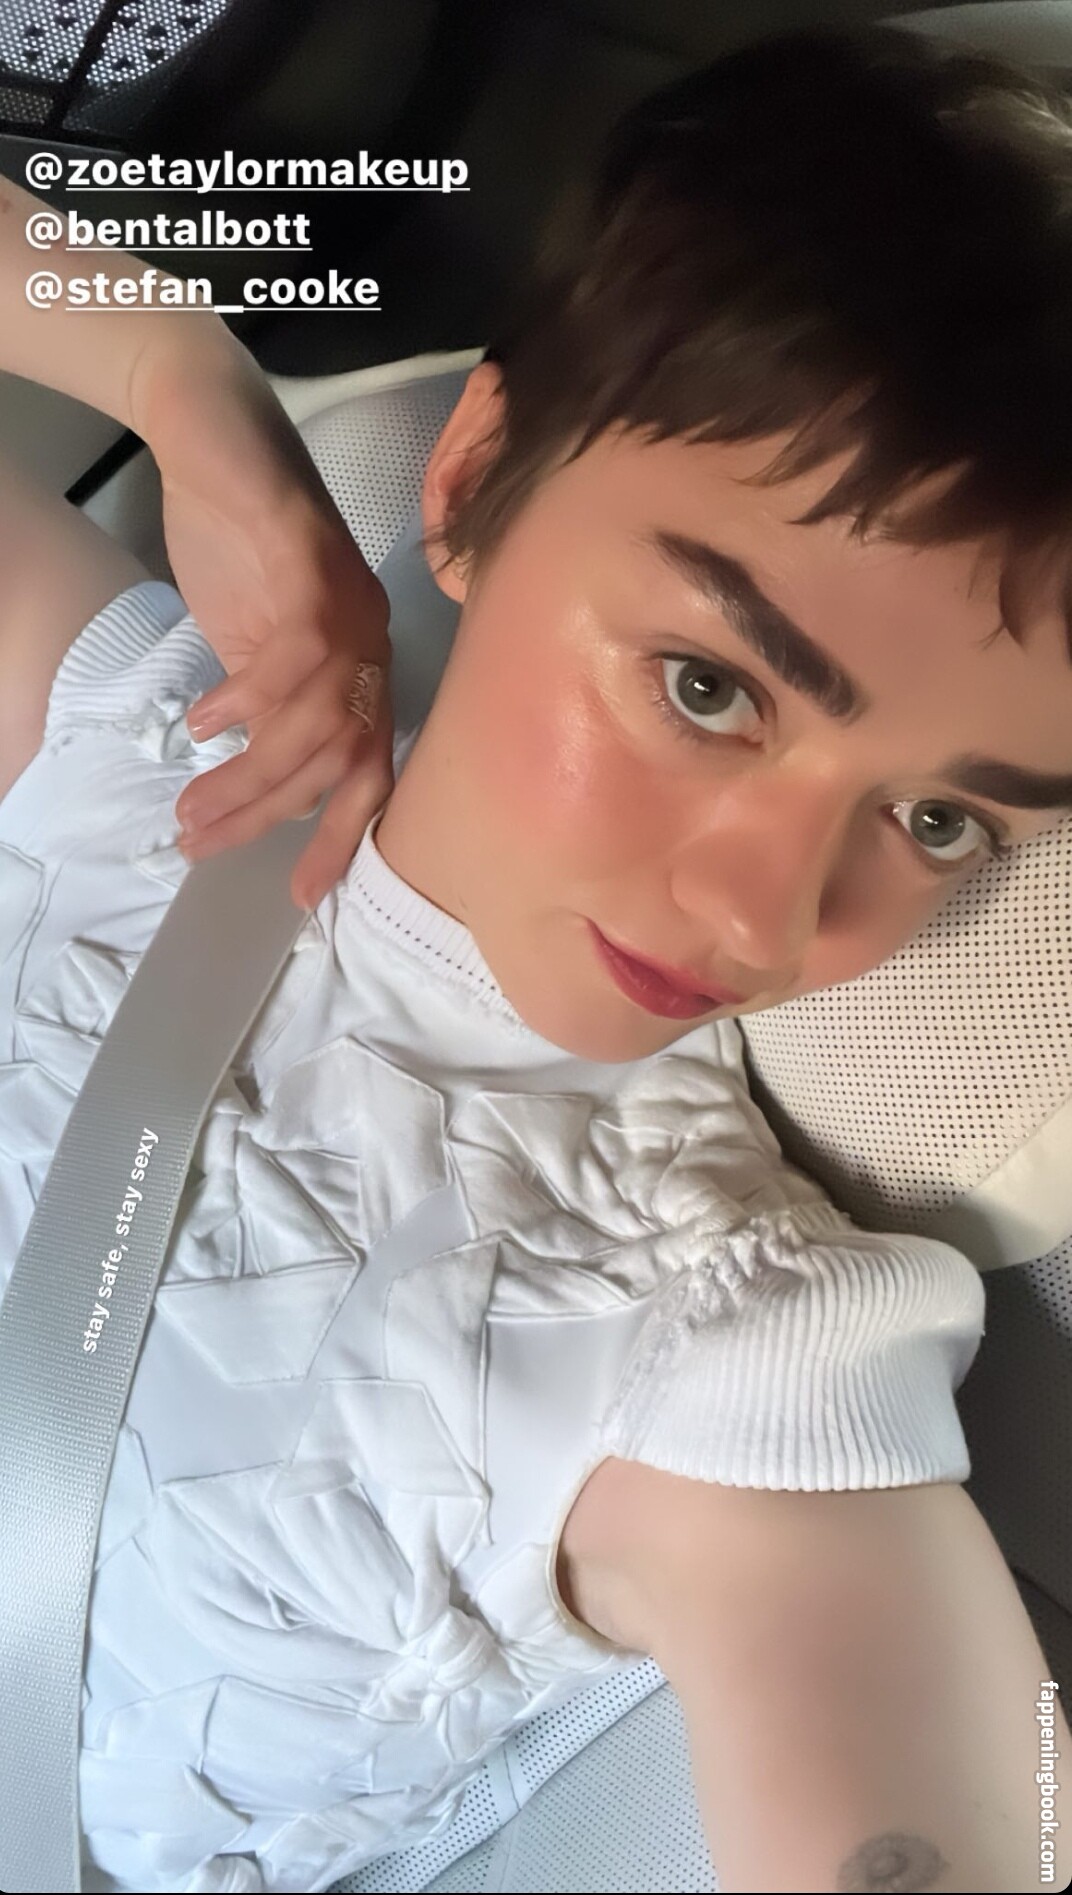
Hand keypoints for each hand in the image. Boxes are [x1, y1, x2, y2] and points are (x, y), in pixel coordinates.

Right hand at [131, 331, 394, 910]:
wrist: (217, 434)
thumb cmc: (236, 538)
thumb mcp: (252, 641)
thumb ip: (265, 704)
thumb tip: (251, 772)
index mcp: (365, 664)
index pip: (370, 769)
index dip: (340, 836)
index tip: (300, 893)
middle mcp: (372, 642)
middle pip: (342, 756)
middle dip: (273, 815)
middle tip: (203, 845)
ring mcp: (350, 605)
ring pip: (318, 719)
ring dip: (253, 775)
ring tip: (190, 807)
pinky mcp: (313, 565)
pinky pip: (295, 654)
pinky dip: (251, 697)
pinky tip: (204, 720)